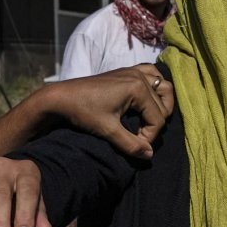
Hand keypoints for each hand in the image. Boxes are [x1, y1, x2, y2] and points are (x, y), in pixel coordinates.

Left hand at [47, 66, 172, 161]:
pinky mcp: (127, 71)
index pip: (158, 118)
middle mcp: (139, 76)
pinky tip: (147, 99)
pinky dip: (154, 86)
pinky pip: (151, 74)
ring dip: (162, 103)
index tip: (135, 145)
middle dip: (154, 123)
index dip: (149, 136)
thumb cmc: (83, 111)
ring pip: (163, 86)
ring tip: (148, 119)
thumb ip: (130, 144)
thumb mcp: (107, 130)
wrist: (62, 97)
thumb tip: (149, 155)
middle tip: (139, 135)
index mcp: (137, 88)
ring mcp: (134, 71)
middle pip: (163, 104)